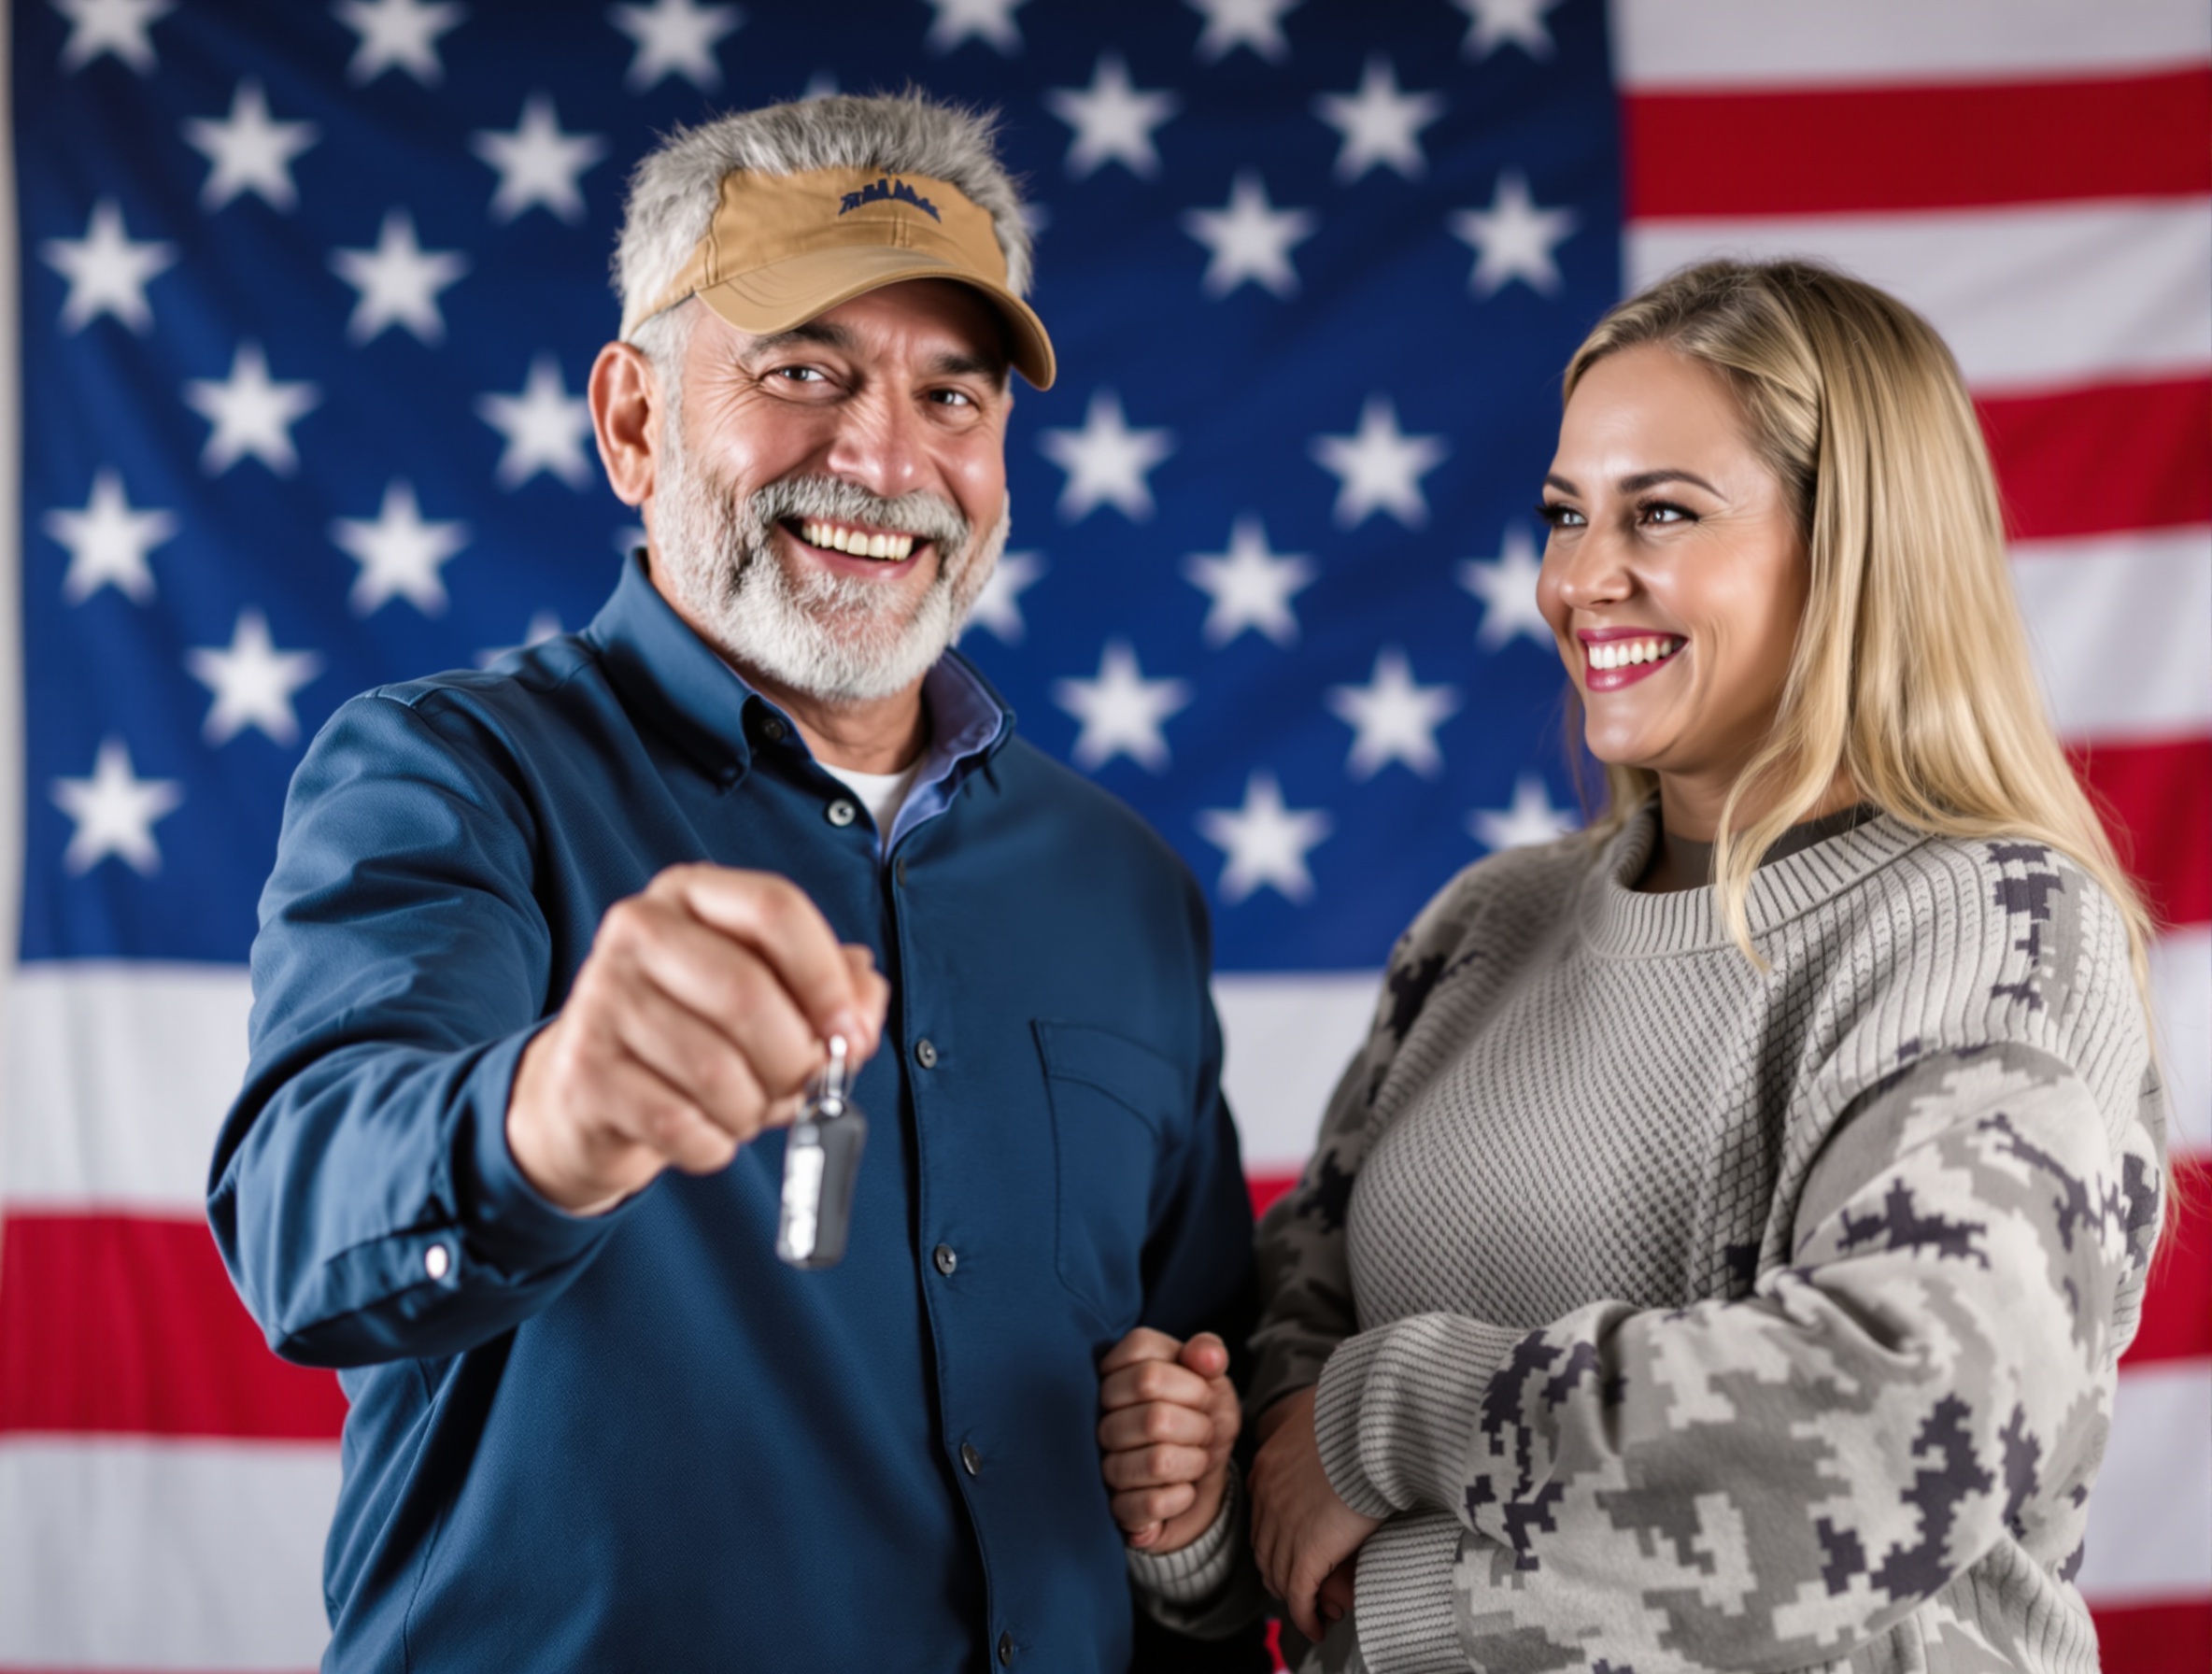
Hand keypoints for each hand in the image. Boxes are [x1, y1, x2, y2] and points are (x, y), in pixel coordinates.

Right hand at [508, 865, 889, 1212]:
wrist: (591, 1092)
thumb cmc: (697, 1032)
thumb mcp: (770, 995)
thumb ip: (834, 988)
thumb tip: (865, 1007)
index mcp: (690, 893)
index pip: (775, 909)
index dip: (827, 979)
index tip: (853, 1033)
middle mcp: (637, 930)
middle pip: (749, 994)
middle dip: (796, 1060)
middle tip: (802, 1087)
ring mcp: (600, 998)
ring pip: (717, 1070)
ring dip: (753, 1110)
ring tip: (746, 1110)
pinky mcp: (583, 1072)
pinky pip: (678, 1123)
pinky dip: (713, 1144)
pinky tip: (706, 1133)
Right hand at [1096, 1328, 1240, 1553]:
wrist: (1197, 1474)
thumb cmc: (1198, 1415)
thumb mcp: (1211, 1379)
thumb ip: (1208, 1354)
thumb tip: (1207, 1356)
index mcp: (1118, 1372)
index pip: (1149, 1374)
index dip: (1192, 1386)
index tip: (1202, 1395)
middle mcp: (1100, 1416)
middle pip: (1155, 1420)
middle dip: (1198, 1427)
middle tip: (1203, 1431)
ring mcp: (1104, 1462)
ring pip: (1156, 1463)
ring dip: (1193, 1463)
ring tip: (1195, 1459)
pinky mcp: (1117, 1508)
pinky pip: (1152, 1504)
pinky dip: (1181, 1496)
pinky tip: (1185, 1489)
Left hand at [1248, 1385, 1380, 1643]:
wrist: (1373, 1424)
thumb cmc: (1360, 1411)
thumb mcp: (1323, 1411)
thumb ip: (1317, 1425)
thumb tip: (1335, 1417)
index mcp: (1269, 1465)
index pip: (1262, 1514)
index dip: (1276, 1537)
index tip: (1292, 1550)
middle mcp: (1268, 1497)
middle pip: (1265, 1547)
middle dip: (1280, 1570)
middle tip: (1301, 1588)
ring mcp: (1284, 1526)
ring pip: (1279, 1574)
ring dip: (1294, 1597)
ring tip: (1311, 1611)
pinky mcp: (1308, 1551)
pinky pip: (1299, 1594)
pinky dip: (1305, 1615)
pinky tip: (1316, 1627)